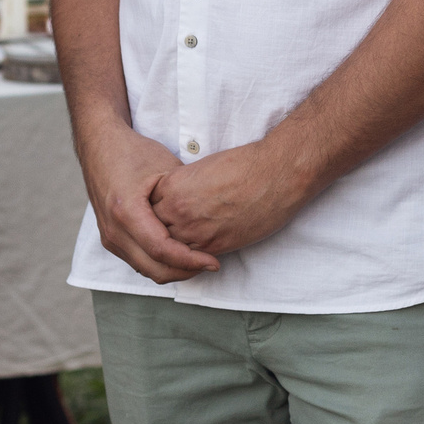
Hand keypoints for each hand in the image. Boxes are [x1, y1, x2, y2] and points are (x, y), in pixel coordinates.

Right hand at [80, 124, 220, 283]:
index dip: (191, 260)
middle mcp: (114, 230)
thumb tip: (207, 224)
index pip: (162, 250)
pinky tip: (179, 254)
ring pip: (145, 269)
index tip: (213, 262)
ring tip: (198, 260)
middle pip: (154, 268)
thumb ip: (183, 199)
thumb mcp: (166, 169)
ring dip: (173, 270)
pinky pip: (137, 261)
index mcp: (126, 211)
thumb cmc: (134, 152)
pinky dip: (159, 263)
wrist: (100, 145)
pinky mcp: (110, 239)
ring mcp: (109, 237)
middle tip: (210, 264)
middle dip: (185, 271)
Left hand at [150, 140, 312, 257]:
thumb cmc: (245, 164)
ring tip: (175, 247)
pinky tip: (194, 253)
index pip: (148, 207)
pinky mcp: (214, 247)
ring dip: (171, 248)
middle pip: (153, 230)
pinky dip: (189, 258)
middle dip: (156, 232)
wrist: (275, 174)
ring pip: (169, 249)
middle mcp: (178, 210)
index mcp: (172, 186)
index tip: (158, 214)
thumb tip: (182, 197)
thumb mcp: (203, 168)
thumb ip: (185, 185)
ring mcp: (195, 231)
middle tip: (161, 234)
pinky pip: (191, 259)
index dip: (152, 212)